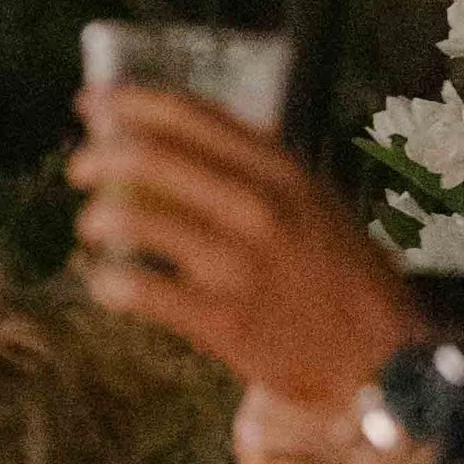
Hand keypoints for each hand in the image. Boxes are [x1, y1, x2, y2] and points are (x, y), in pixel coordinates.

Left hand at [67, 87, 427, 403]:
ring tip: (91, 227)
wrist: (383, 360)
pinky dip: (110, 284)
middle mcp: (261, 207)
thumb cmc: (340, 277)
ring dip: (99, 217)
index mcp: (282, 171)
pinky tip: (105, 284)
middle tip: (79, 167)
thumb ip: (257, 169)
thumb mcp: (314, 203)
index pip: (191, 117)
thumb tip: (177, 136)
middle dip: (99, 156)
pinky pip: (142, 291)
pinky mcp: (225, 319)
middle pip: (153, 159)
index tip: (90, 103)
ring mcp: (241, 263)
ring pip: (138, 219)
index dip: (129, 103)